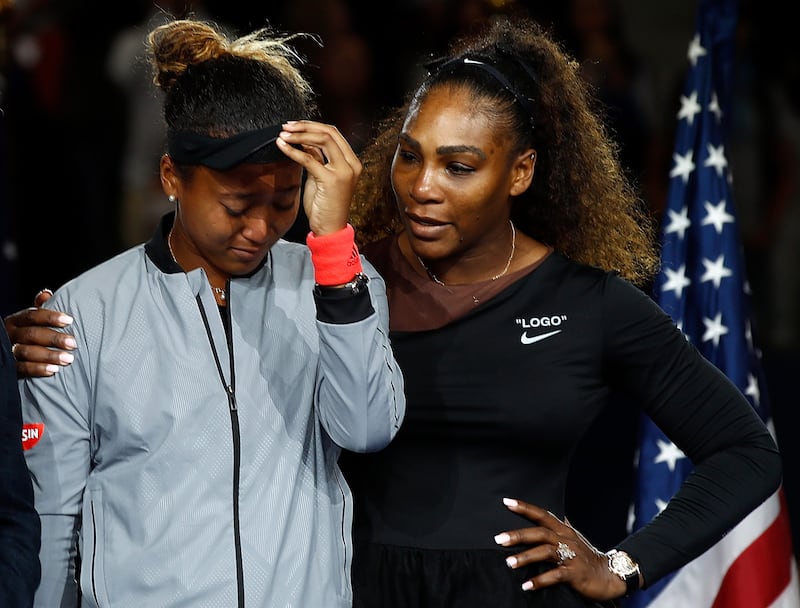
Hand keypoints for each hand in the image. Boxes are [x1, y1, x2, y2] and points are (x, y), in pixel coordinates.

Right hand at [4, 289, 76, 377]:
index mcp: (17, 321)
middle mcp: (11, 334)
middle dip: (54, 339)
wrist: (11, 354)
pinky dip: (38, 369)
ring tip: (68, 359)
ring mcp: (9, 350)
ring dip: (49, 356)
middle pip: (32, 334)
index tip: (70, 320)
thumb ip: (41, 308)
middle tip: (73, 343)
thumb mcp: (32, 320)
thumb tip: (46, 293)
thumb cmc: (30, 333)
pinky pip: (22, 368)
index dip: (50, 317)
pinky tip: (54, 370)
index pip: (32, 316)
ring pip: (27, 351)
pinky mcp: (10, 366)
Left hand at [276, 120, 361, 234]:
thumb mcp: (320, 177)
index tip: (295, 126)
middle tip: (286, 127)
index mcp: (352, 162)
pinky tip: (282, 146)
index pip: (333, 133)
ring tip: (283, 135)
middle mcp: (351, 164)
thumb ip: (317, 158)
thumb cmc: (325, 206)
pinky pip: (309, 158)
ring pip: (322, 139)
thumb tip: (306, 141)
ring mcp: (343, 172)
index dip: (312, 125)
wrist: (330, 229)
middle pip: (329, 132)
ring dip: (299, 134)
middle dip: (305, 126)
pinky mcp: (330, 180)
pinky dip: (293, 150)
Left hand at [494, 498, 629, 599]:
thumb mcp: (572, 538)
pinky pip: (555, 575)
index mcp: (563, 530)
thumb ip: (558, 528)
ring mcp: (571, 556)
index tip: (507, 502)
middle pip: (540, 533)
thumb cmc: (587, 556)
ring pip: (546, 552)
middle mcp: (566, 539)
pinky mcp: (575, 573)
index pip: (542, 515)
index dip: (525, 508)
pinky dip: (540, 580)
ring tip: (509, 563)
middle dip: (519, 535)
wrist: (610, 575)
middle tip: (499, 539)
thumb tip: (546, 515)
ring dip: (526, 557)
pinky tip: (527, 585)